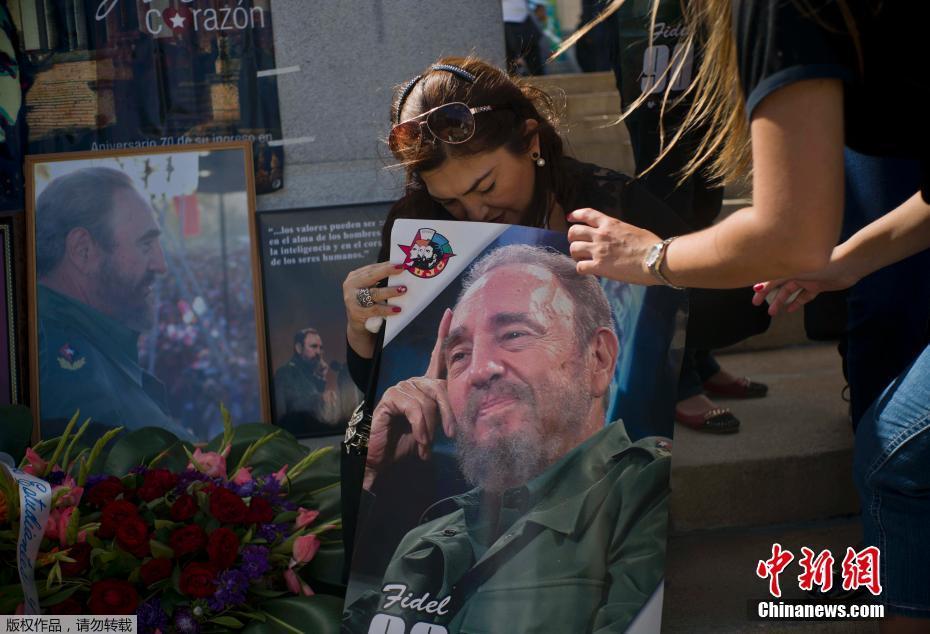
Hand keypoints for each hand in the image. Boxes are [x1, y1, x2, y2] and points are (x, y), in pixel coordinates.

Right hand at [343, 262, 406, 355]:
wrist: (358, 326)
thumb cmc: (368, 304)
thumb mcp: (370, 289)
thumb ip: (380, 280)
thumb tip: (400, 271)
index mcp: (355, 277)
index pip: (372, 268)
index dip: (386, 265)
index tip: (400, 263)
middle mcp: (351, 286)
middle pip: (371, 276)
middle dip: (387, 271)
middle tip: (402, 269)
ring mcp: (352, 299)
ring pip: (374, 293)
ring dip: (390, 291)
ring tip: (403, 290)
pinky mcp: (356, 313)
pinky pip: (375, 310)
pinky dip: (387, 310)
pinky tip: (397, 309)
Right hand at [363, 309, 454, 491]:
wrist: (383, 458)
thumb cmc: (407, 442)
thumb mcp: (432, 427)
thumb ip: (444, 414)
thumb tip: (461, 412)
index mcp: (424, 386)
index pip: (436, 356)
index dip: (443, 334)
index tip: (450, 313)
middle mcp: (412, 382)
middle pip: (440, 387)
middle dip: (448, 412)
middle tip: (451, 435)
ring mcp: (400, 388)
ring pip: (428, 401)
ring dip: (430, 429)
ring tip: (426, 446)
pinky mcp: (390, 397)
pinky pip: (415, 408)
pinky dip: (420, 428)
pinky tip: (419, 441)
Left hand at [566, 208, 660, 284]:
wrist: (656, 259)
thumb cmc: (651, 245)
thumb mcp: (632, 230)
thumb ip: (619, 232)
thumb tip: (616, 239)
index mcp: (610, 223)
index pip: (587, 214)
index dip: (575, 215)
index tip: (569, 218)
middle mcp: (601, 234)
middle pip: (574, 231)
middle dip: (573, 238)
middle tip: (578, 245)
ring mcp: (598, 250)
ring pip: (573, 249)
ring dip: (576, 254)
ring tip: (583, 259)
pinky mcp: (599, 266)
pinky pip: (580, 267)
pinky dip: (582, 269)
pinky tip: (589, 270)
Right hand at [751, 258, 859, 315]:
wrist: (849, 265)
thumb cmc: (822, 263)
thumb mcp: (796, 271)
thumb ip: (777, 279)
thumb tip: (758, 287)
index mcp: (791, 264)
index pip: (771, 276)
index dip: (761, 286)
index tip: (753, 295)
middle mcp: (797, 270)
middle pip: (779, 284)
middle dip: (769, 295)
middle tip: (759, 306)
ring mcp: (807, 278)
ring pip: (790, 291)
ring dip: (781, 301)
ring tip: (773, 312)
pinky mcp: (818, 286)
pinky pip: (804, 296)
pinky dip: (797, 302)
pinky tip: (790, 310)